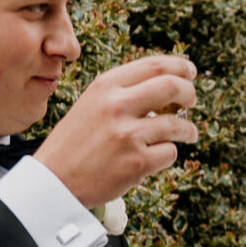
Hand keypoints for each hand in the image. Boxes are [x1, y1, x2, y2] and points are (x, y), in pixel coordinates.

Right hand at [34, 55, 198, 208]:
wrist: (53, 181)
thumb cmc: (74, 144)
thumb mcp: (90, 105)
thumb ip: (121, 92)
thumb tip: (167, 83)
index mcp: (105, 87)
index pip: (154, 65)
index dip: (179, 66)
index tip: (190, 72)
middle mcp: (117, 106)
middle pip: (173, 87)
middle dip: (190, 93)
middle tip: (191, 101)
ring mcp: (127, 135)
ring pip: (177, 124)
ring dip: (188, 130)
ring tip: (188, 134)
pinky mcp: (137, 163)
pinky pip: (170, 153)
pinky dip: (167, 155)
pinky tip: (155, 157)